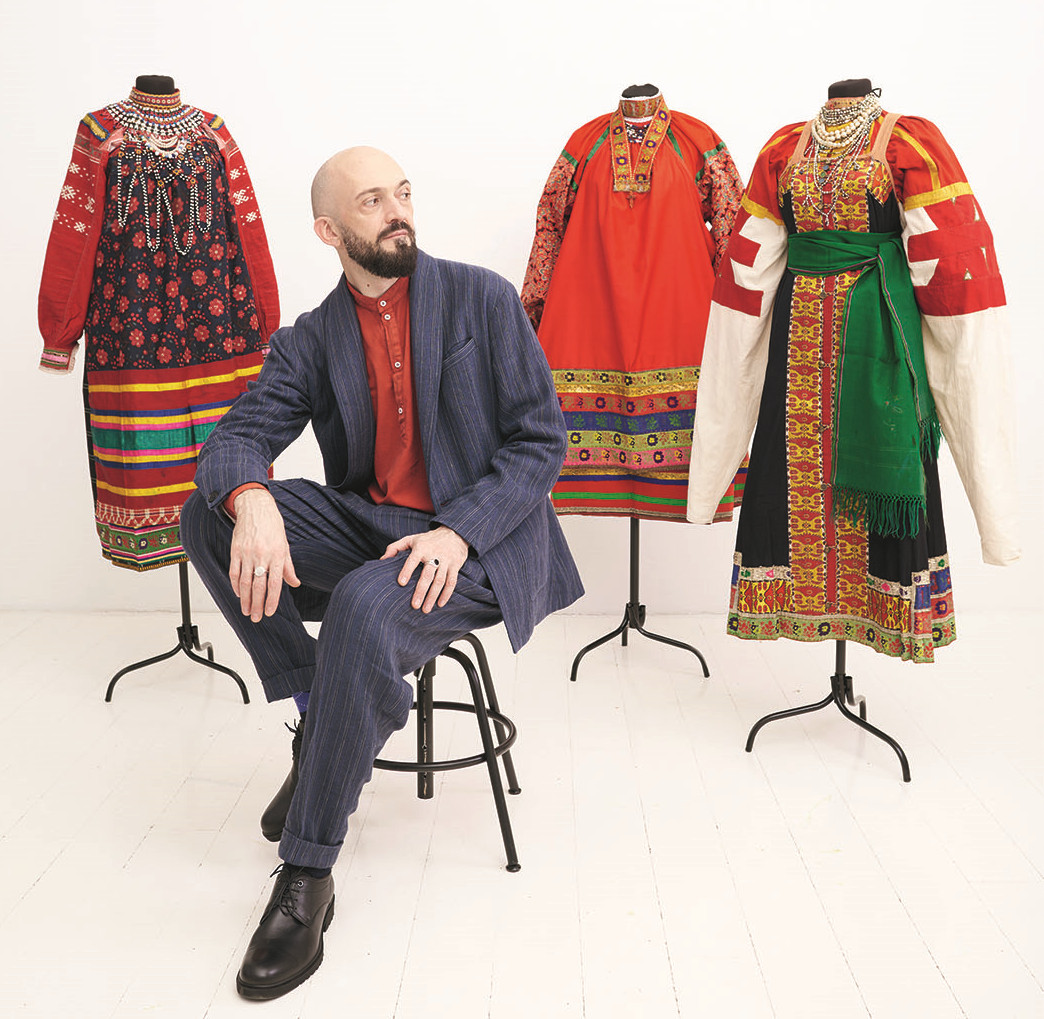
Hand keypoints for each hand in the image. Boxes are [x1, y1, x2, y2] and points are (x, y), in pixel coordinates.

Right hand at [228, 488, 300, 621]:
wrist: (256, 508)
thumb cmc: (272, 525)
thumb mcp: (285, 545)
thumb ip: (289, 567)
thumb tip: (295, 583)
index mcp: (277, 555)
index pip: (275, 584)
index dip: (272, 600)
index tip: (269, 612)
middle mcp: (262, 556)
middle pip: (259, 586)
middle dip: (257, 604)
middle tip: (256, 618)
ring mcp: (247, 554)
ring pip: (245, 582)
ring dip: (245, 599)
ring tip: (247, 611)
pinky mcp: (236, 550)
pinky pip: (234, 572)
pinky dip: (236, 585)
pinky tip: (238, 594)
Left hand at [380, 525, 469, 612]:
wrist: (454, 533)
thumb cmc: (428, 539)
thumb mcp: (411, 539)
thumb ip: (395, 548)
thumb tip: (382, 560)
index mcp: (421, 548)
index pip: (413, 560)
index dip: (407, 570)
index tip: (401, 583)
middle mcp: (434, 554)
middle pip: (428, 575)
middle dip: (421, 591)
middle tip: (414, 605)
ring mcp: (446, 561)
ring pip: (440, 581)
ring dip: (433, 596)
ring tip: (425, 610)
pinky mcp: (455, 566)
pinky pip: (452, 582)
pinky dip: (447, 594)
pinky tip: (440, 604)